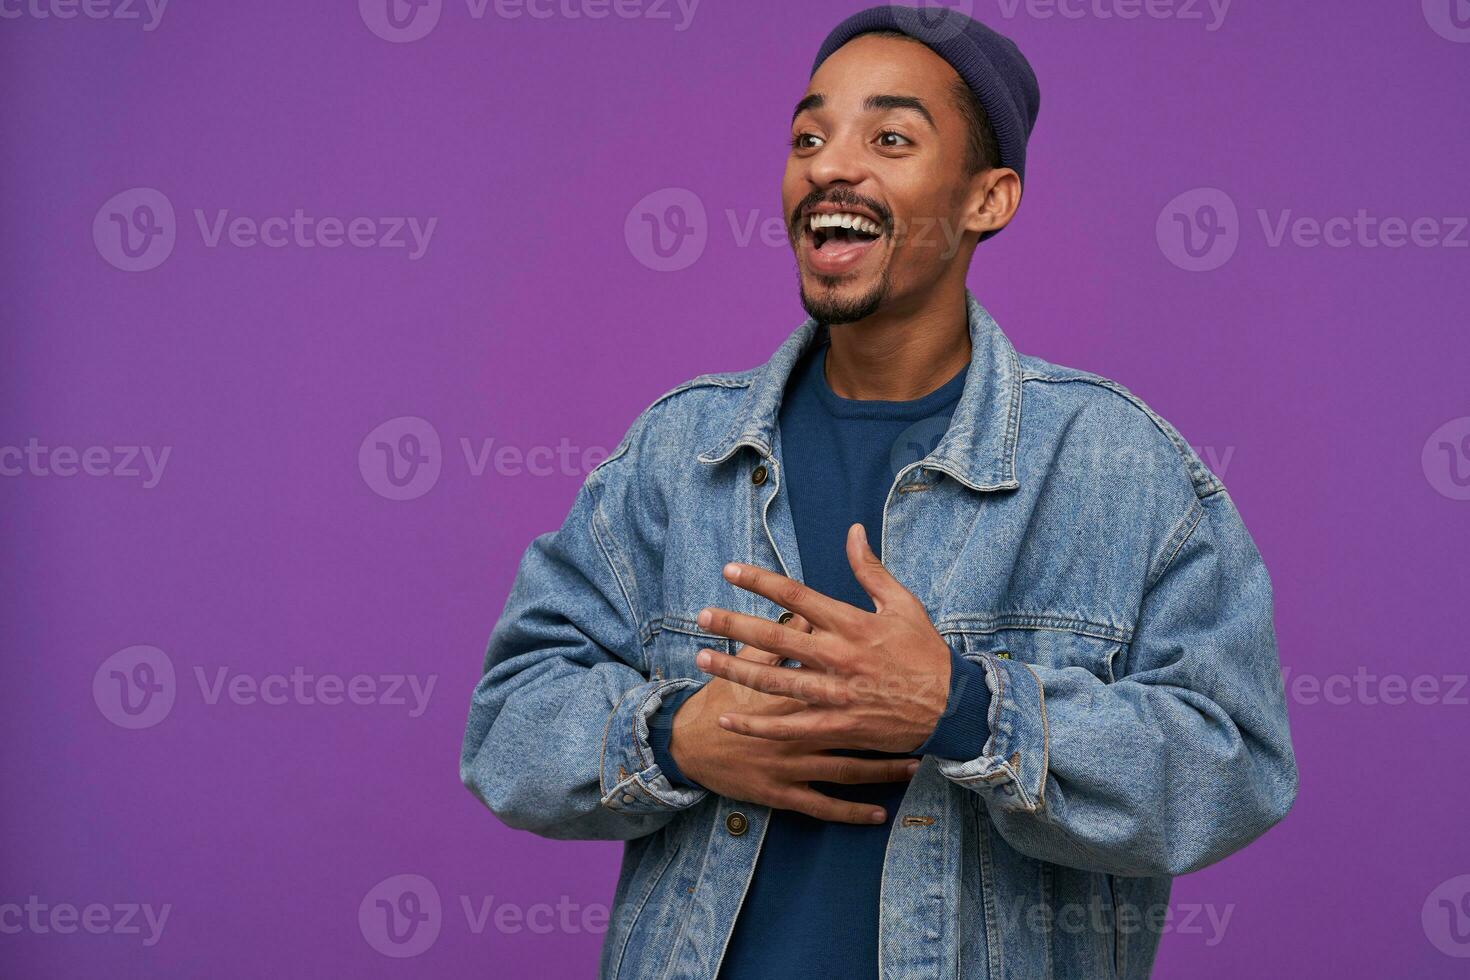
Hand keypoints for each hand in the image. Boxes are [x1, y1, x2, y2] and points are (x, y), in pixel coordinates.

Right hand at [669, 613, 917, 824]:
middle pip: (855, 728)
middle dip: (892, 727)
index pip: (840, 684)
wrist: (688, 745)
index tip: (907, 668)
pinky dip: (852, 811)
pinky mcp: (783, 793)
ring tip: (915, 765)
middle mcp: (796, 730)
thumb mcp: (746, 664)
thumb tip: (810, 614)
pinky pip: (825, 806)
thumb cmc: (720, 701)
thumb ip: (782, 640)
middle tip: (928, 724)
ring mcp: (791, 765)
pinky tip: (879, 813)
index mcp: (791, 693)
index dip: (872, 672)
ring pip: (848, 769)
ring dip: (883, 771)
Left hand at [694, 523, 953, 753]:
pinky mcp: (839, 725)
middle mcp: (839, 657)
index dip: (760, 581)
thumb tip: (852, 531)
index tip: (730, 571)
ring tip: (703, 659)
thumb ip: (870, 569)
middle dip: (735, 624)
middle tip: (701, 616)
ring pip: (776, 682)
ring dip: (736, 671)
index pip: (796, 597)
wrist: (953, 706)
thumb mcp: (903, 603)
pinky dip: (758, 724)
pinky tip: (728, 716)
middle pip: (776, 638)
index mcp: (852, 623)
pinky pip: (791, 727)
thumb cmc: (925, 651)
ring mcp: (838, 694)